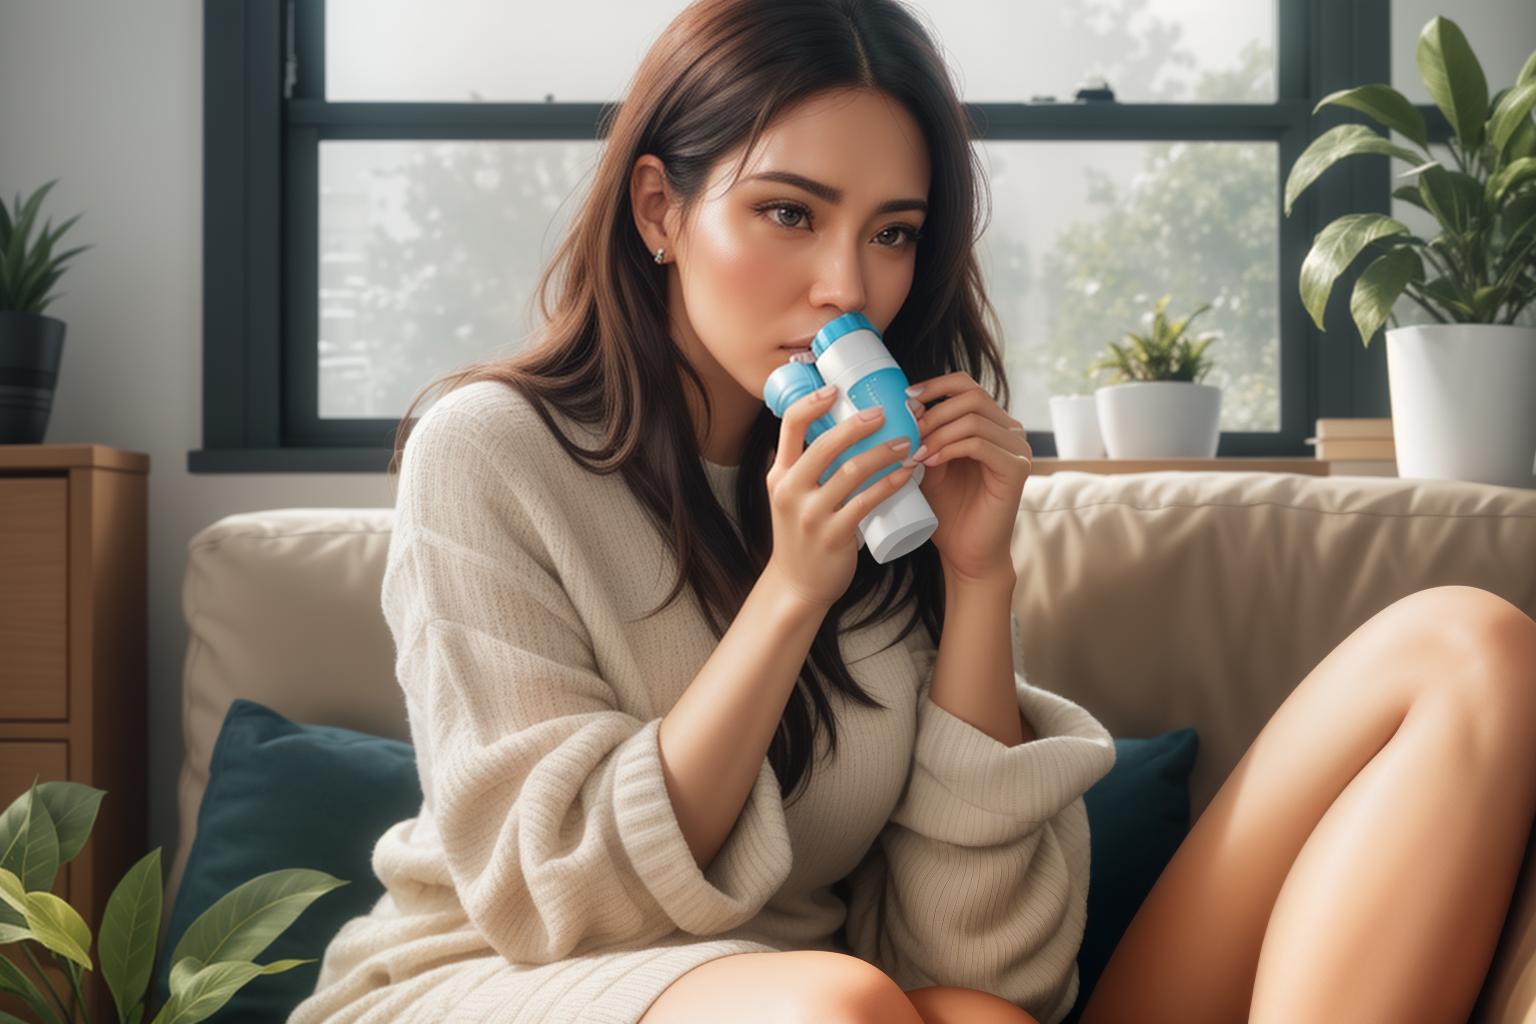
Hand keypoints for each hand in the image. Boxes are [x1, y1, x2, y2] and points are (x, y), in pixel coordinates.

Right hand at [763, 389, 917, 610]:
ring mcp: (810, 515)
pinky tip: (906, 474)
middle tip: (885, 413)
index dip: (813, 401)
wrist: (797, 584)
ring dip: (883, 452)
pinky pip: (867, 502)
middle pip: (826, 444)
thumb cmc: (801, 534)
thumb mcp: (789, 495)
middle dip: (859, 424)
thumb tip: (827, 427)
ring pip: (852, 471)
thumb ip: (801, 466)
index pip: (790, 426)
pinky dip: (890, 484)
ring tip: (907, 443)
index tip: (836, 389)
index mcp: (779, 475)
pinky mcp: (834, 536)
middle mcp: (790, 491)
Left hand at [905, 372, 1031, 583]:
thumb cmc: (947, 511)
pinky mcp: (1017, 469)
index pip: (966, 386)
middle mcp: (1010, 432)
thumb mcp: (928, 463)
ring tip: (915, 452)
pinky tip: (930, 462)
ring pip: (973, 419)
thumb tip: (898, 406)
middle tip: (908, 432)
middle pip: (972, 396)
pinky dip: (950, 448)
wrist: (966, 553)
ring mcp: (1017, 449)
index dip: (935, 385)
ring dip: (937, 432)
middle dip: (933, 411)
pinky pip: (979, 443)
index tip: (905, 399)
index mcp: (991, 424)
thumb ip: (923, 435)